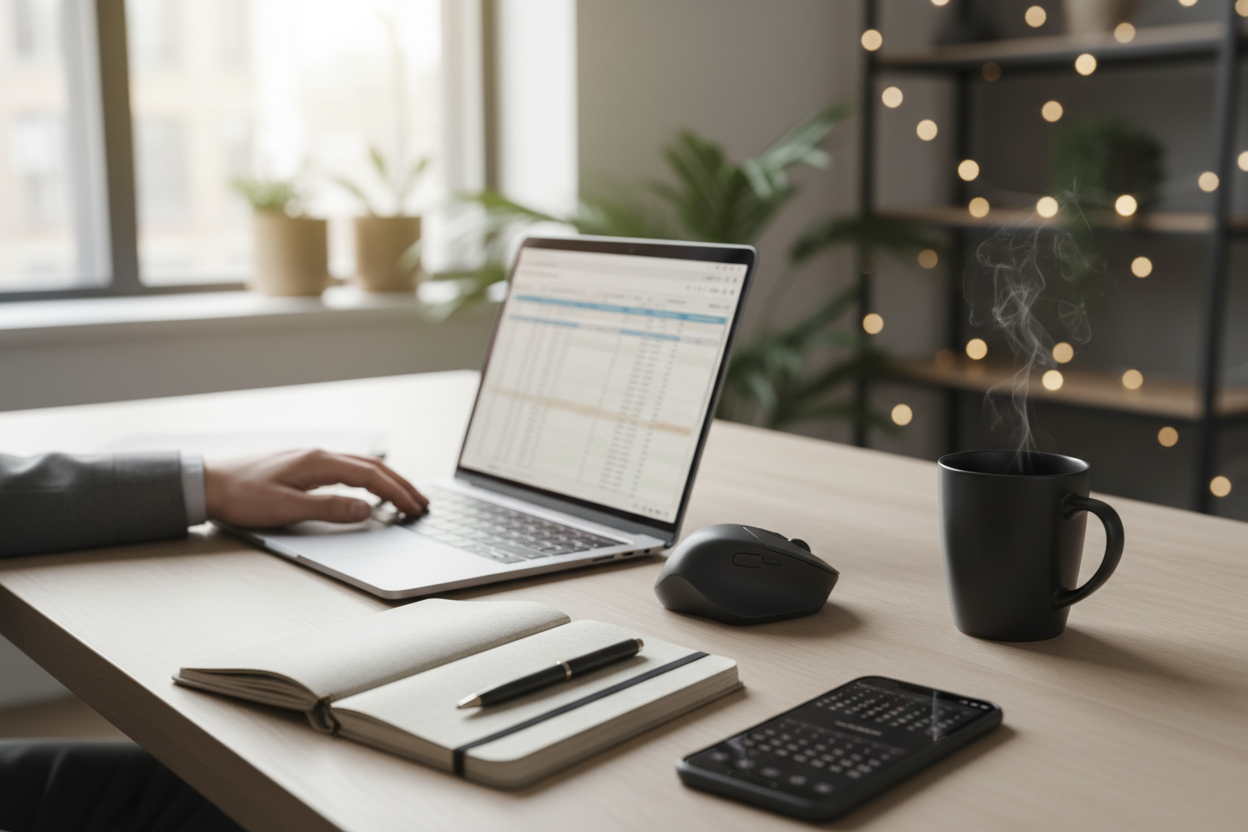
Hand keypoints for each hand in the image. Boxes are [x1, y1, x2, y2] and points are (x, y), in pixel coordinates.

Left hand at [204, 449, 427, 526]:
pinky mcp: (303, 466)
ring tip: (404, 495)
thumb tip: (366, 511)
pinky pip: (347, 469)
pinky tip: (368, 488)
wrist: (207, 483)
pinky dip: (367, 479)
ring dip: (387, 481)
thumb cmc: (240, 496)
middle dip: (401, 485)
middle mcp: (319, 455)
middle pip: (372, 467)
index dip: (397, 493)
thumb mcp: (286, 508)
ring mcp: (311, 459)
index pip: (371, 476)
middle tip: (422, 503)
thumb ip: (329, 509)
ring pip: (361, 466)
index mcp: (319, 462)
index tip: (415, 508)